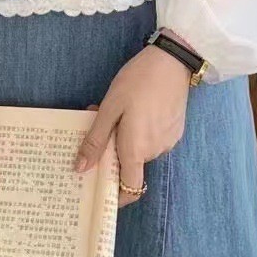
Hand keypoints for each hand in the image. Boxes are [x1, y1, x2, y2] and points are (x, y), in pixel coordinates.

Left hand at [75, 44, 189, 205]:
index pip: (129, 189)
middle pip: (130, 164)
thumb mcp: (110, 107)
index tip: (101, 186)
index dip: (116, 195)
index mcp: (136, 149)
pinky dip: (142, 130)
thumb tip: (80, 168)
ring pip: (141, 149)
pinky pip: (153, 138)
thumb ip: (96, 140)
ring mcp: (168, 141)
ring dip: (127, 137)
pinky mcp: (175, 130)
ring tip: (119, 109)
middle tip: (101, 122)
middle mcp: (155, 151)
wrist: (172, 61)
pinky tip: (138, 107)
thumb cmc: (137, 81)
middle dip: (114, 149)